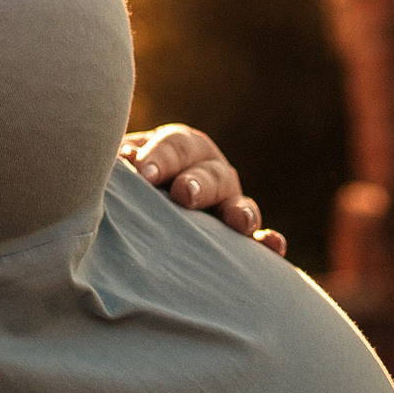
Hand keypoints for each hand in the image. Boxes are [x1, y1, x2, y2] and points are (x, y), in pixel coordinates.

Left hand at [120, 121, 287, 251]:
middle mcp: (210, 171)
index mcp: (181, 147)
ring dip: (240, 210)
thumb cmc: (126, 185)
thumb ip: (120, 167)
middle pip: (210, 173)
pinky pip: (259, 240)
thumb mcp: (121, 171)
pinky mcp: (240, 234)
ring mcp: (229, 202)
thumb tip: (118, 163)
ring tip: (237, 222)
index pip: (176, 146)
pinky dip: (268, 241)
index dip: (162, 157)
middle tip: (183, 194)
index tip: (143, 173)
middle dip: (198, 183)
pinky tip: (274, 247)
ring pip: (239, 203)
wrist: (139, 214)